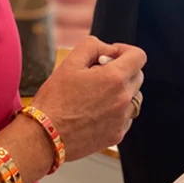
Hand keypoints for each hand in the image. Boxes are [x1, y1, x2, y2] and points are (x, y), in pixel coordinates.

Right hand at [31, 36, 145, 161]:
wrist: (44, 136)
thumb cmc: (54, 100)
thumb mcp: (70, 63)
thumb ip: (92, 46)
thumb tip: (108, 49)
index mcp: (114, 78)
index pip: (139, 56)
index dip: (125, 51)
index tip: (111, 55)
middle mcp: (123, 99)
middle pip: (137, 75)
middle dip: (122, 70)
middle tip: (99, 74)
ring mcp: (122, 119)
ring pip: (134, 97)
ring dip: (122, 91)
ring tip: (98, 94)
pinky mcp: (117, 135)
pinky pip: (126, 117)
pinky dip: (117, 111)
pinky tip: (96, 111)